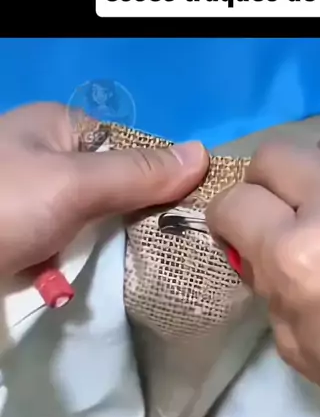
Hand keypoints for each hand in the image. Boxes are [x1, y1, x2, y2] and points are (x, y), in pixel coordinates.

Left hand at [0, 102, 208, 275]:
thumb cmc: (3, 206)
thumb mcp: (73, 183)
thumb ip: (137, 174)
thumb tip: (202, 154)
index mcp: (56, 129)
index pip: (128, 149)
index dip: (160, 179)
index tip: (188, 215)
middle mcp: (43, 161)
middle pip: (111, 190)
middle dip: (132, 224)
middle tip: (163, 252)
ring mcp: (28, 204)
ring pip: (90, 227)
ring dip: (103, 254)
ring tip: (126, 276)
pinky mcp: (18, 243)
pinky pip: (62, 253)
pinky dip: (70, 272)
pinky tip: (73, 287)